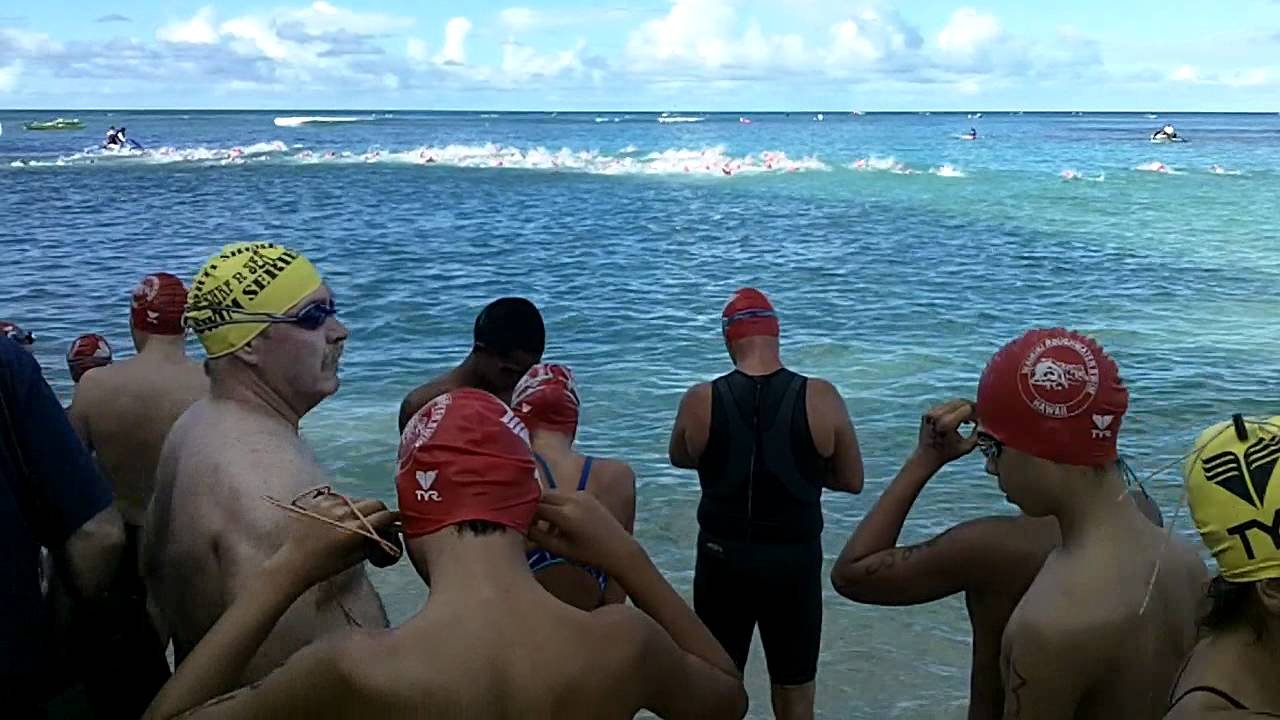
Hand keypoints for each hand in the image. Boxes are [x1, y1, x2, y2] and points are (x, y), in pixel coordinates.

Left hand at [272, 490, 398, 589]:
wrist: (293, 563)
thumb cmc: (325, 566)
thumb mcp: (354, 558)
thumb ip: (373, 542)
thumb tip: (386, 532)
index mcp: (354, 530)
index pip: (384, 515)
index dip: (394, 517)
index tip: (398, 520)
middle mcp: (344, 513)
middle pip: (374, 502)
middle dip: (380, 510)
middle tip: (379, 520)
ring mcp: (330, 505)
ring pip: (357, 499)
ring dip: (362, 508)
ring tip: (356, 519)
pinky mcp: (319, 501)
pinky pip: (340, 498)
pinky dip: (345, 505)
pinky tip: (340, 516)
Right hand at [526, 491, 638, 573]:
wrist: (618, 548)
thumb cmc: (588, 554)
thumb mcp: (559, 549)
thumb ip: (537, 536)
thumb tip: (518, 526)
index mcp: (565, 514)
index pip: (534, 505)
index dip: (521, 511)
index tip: (514, 520)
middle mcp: (572, 499)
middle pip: (542, 495)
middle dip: (530, 505)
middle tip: (524, 519)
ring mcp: (580, 494)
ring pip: (552, 493)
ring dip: (543, 503)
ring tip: (540, 521)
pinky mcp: (585, 494)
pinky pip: (563, 494)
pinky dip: (555, 502)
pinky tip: (556, 518)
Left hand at [915, 399, 978, 464]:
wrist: (926, 456)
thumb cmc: (947, 454)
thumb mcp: (967, 447)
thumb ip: (978, 434)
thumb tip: (985, 423)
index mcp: (947, 423)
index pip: (968, 408)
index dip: (977, 412)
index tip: (981, 419)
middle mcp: (937, 415)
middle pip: (961, 402)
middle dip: (971, 408)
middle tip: (978, 417)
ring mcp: (931, 412)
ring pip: (953, 402)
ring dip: (963, 408)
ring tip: (969, 420)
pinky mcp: (928, 412)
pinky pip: (945, 405)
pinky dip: (954, 409)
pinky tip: (959, 419)